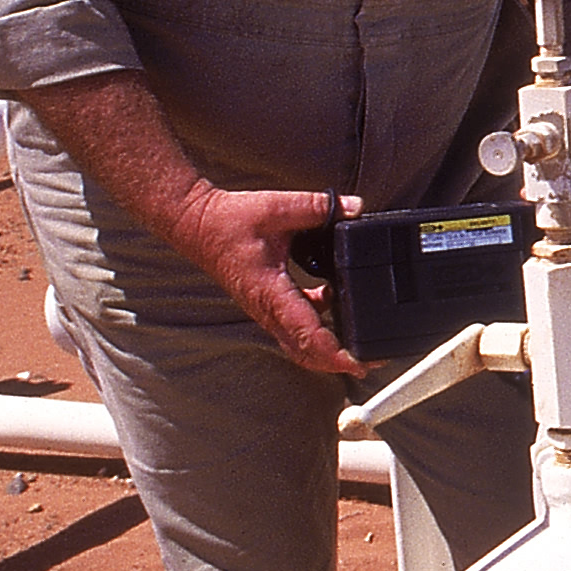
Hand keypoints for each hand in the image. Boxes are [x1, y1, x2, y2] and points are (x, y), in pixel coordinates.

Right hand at [174, 183, 363, 377]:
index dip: (337, 354)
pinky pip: (294, 328)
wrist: (197, 226)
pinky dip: (317, 327)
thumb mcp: (279, 207)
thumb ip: (320, 207)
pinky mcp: (266, 305)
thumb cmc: (229, 221)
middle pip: (308, 353)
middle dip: (341, 363)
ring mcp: (266, 311)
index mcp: (272, 292)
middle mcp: (268, 310)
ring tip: (360, 343)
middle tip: (373, 360)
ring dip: (328, 350)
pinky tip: (333, 301)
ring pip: (300, 346)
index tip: (361, 363)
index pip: (309, 334)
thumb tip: (354, 207)